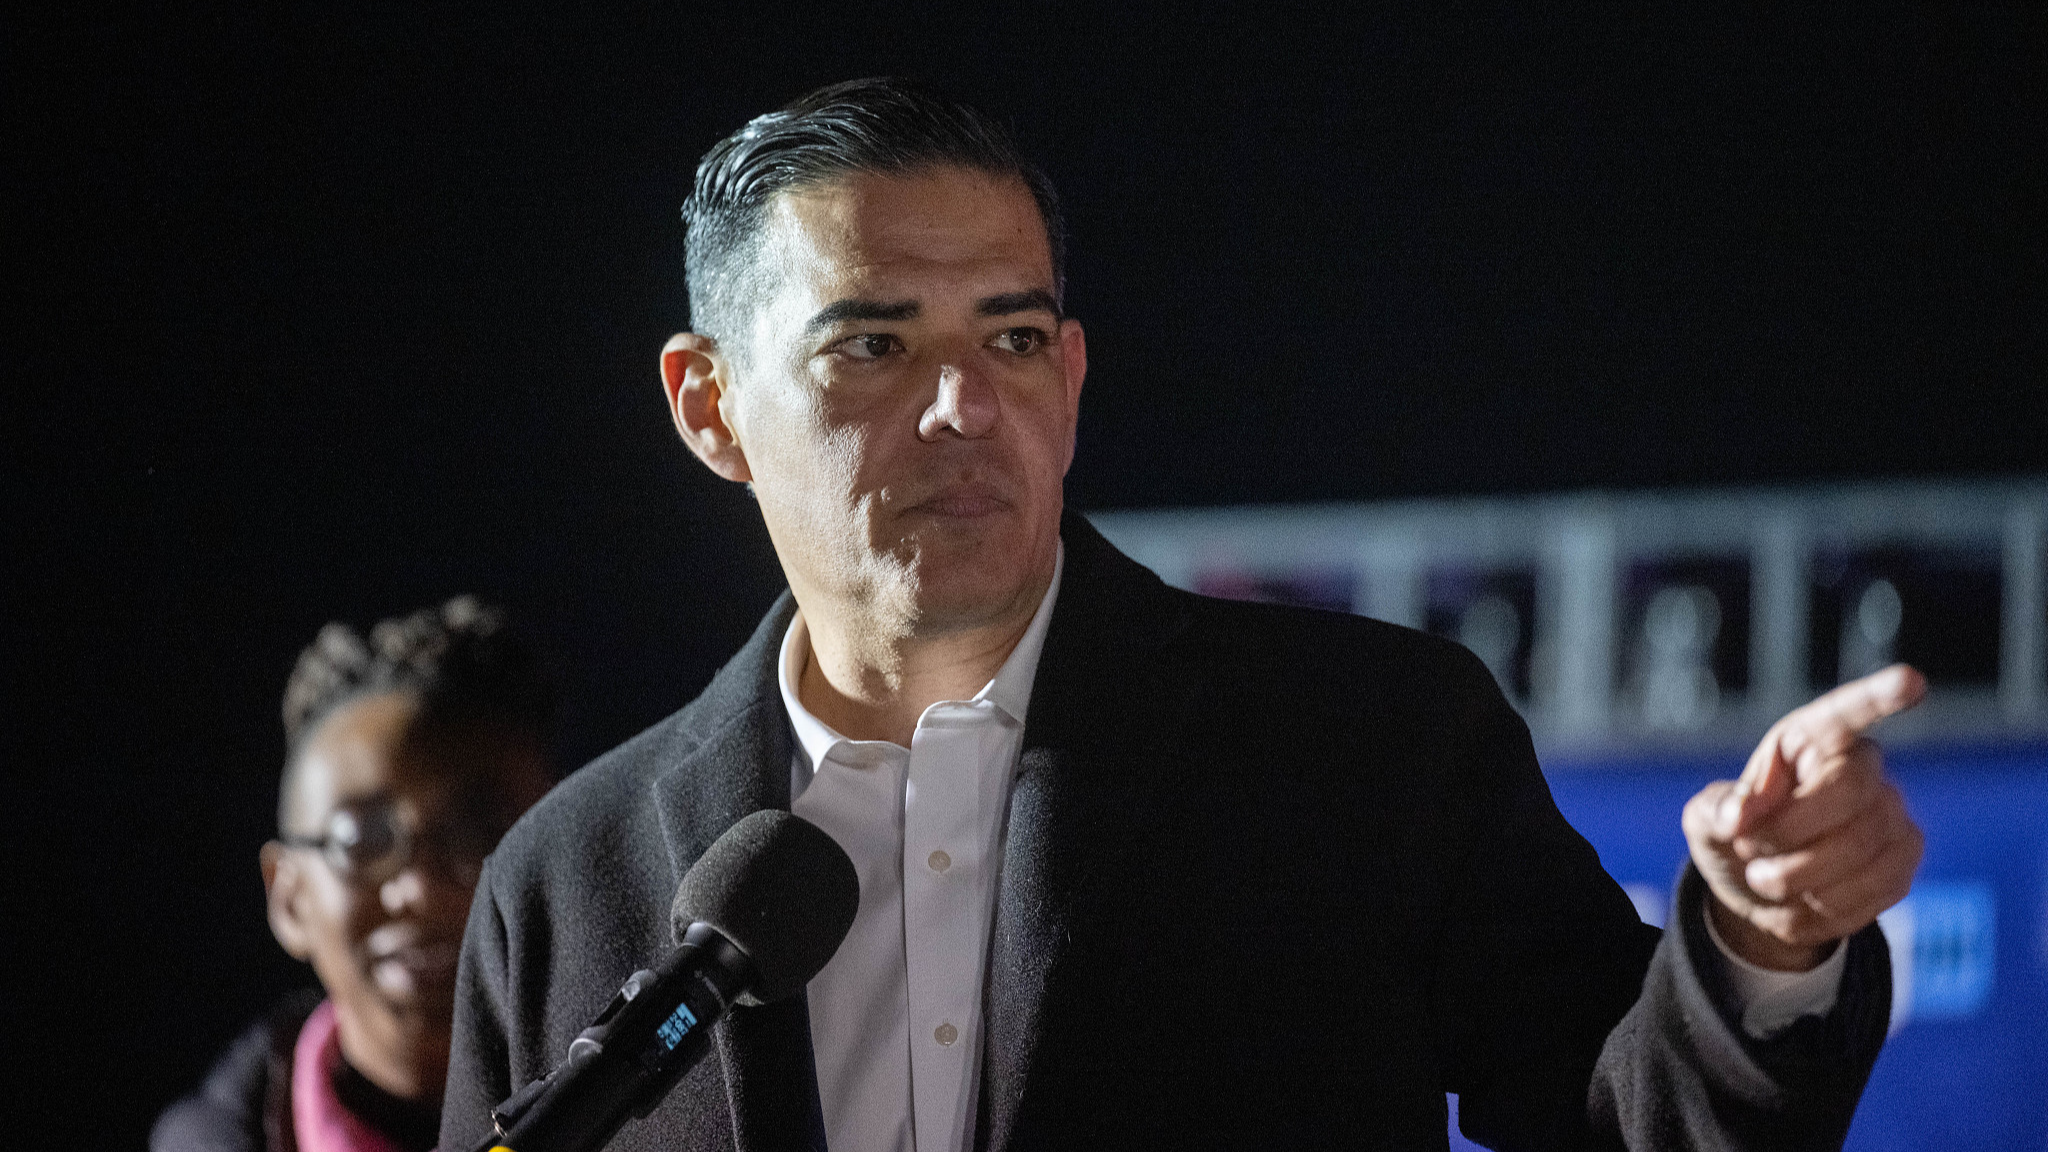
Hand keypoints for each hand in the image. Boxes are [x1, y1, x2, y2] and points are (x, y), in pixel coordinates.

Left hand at [1681, 665, 1926, 970]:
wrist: (1759, 891)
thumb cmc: (1735, 836)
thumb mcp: (1708, 820)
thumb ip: (1718, 811)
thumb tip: (1738, 816)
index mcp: (1809, 739)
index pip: (1847, 712)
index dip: (1878, 697)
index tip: (1910, 681)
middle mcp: (1861, 767)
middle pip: (1848, 791)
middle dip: (1788, 832)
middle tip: (1747, 850)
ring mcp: (1891, 812)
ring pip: (1861, 846)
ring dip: (1799, 876)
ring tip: (1764, 879)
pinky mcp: (1904, 858)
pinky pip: (1875, 886)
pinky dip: (1825, 904)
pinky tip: (1801, 898)